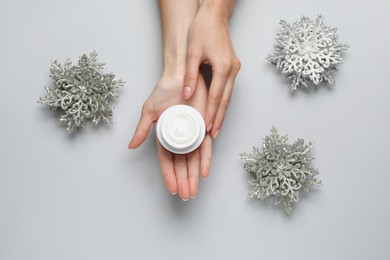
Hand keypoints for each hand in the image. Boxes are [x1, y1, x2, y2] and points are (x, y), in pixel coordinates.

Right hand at [129, 73, 211, 200]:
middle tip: (185, 195)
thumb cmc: (164, 91)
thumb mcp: (149, 111)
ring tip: (193, 190)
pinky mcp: (203, 127)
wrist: (182, 77)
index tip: (173, 189)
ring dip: (193, 175)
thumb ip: (142, 129)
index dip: (169, 175)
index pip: (167, 161)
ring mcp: (192, 133)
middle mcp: (179, 138)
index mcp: (165, 136)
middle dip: (183, 181)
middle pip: (181, 165)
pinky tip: (204, 172)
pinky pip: (205, 146)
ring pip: (193, 159)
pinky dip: (205, 159)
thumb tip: (130, 146)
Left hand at [183, 1, 239, 138]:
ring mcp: (234, 68)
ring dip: (222, 112)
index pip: (217, 97)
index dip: (212, 114)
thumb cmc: (203, 29)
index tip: (208, 128)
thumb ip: (190, 75)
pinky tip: (218, 109)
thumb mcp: (192, 51)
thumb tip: (187, 94)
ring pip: (228, 96)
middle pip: (226, 100)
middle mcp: (232, 69)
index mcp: (224, 67)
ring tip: (216, 127)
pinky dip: (223, 101)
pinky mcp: (232, 66)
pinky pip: (228, 89)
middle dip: (220, 118)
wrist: (214, 15)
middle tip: (215, 134)